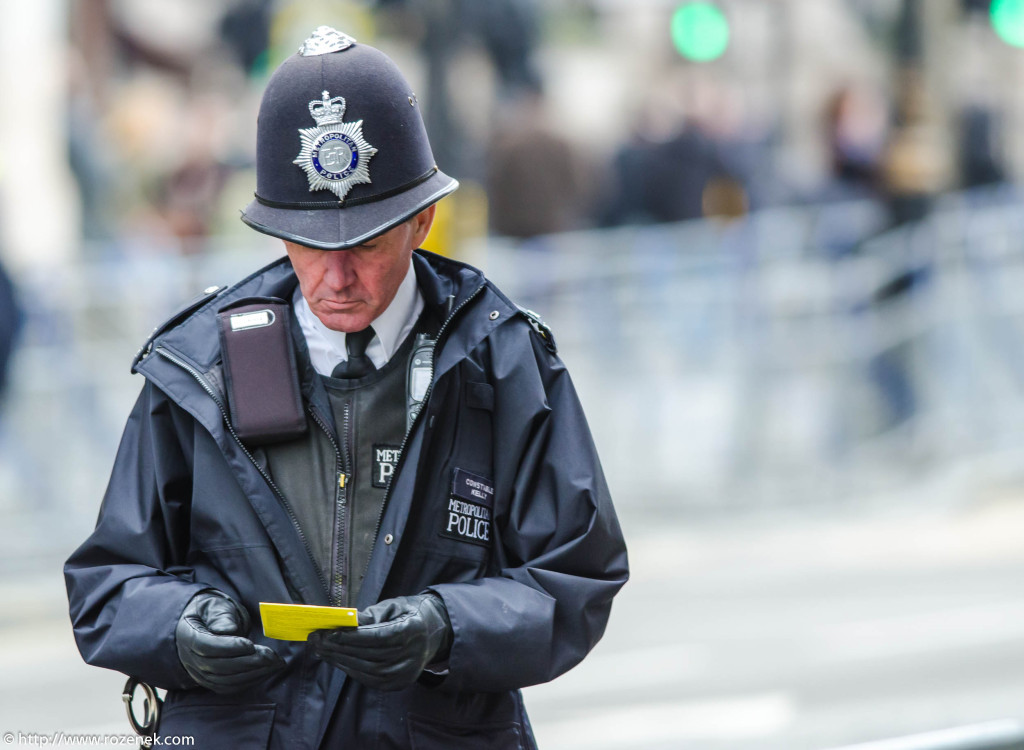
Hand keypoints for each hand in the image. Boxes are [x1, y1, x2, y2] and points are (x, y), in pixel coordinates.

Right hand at [175, 591, 283, 692]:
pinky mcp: (212, 681)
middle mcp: (190, 658)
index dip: (228, 647)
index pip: (205, 646)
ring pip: (225, 680)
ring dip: (253, 673)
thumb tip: (228, 630)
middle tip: (271, 655)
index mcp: (188, 634)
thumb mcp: (215, 606)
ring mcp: (199, 673)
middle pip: (217, 667)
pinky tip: (267, 670)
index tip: (250, 645)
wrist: (206, 623)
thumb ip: (220, 616)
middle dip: (247, 662)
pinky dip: (250, 681)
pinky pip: (230, 686)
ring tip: (275, 663)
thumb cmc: (212, 612)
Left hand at [309, 593, 451, 690]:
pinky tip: (336, 659)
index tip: (329, 634)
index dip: (352, 637)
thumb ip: (370, 616)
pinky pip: (369, 679)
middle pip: (368, 654)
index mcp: (412, 630)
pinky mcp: (398, 683)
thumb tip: (343, 624)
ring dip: (339, 660)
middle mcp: (411, 655)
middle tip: (316, 640)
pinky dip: (350, 669)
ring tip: (321, 649)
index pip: (377, 637)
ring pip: (366, 669)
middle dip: (338, 648)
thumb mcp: (393, 606)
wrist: (433, 633)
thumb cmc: (409, 614)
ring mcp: (405, 673)